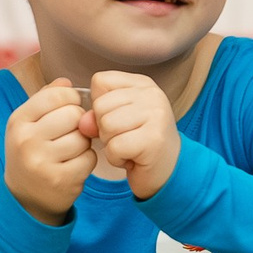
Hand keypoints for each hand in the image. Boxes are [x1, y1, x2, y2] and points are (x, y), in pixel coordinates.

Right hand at [4, 80, 94, 224]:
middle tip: (71, 132)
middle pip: (73, 115)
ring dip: (83, 143)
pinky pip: (89, 159)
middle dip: (78, 122)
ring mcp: (42, 162)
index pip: (57, 95)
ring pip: (83, 137)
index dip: (71, 99)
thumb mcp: (29, 123)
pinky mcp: (61, 180)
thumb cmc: (31, 152)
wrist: (25, 197)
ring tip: (71, 150)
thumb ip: (46, 98)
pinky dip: (87, 161)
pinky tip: (74, 165)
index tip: (69, 108)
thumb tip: (67, 82)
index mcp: (18, 121)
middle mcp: (26, 141)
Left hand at [85, 71, 182, 198]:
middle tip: (126, 138)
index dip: (100, 105)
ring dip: (111, 144)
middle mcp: (152, 94)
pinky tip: (133, 158)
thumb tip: (83, 123)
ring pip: (106, 125)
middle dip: (104, 129)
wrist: (169, 171)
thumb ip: (96, 114)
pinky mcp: (154, 139)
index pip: (100, 81)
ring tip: (129, 147)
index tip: (119, 120)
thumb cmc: (140, 144)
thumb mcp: (117, 121)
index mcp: (142, 84)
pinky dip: (117, 158)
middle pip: (100, 105)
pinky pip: (114, 147)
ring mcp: (156, 115)